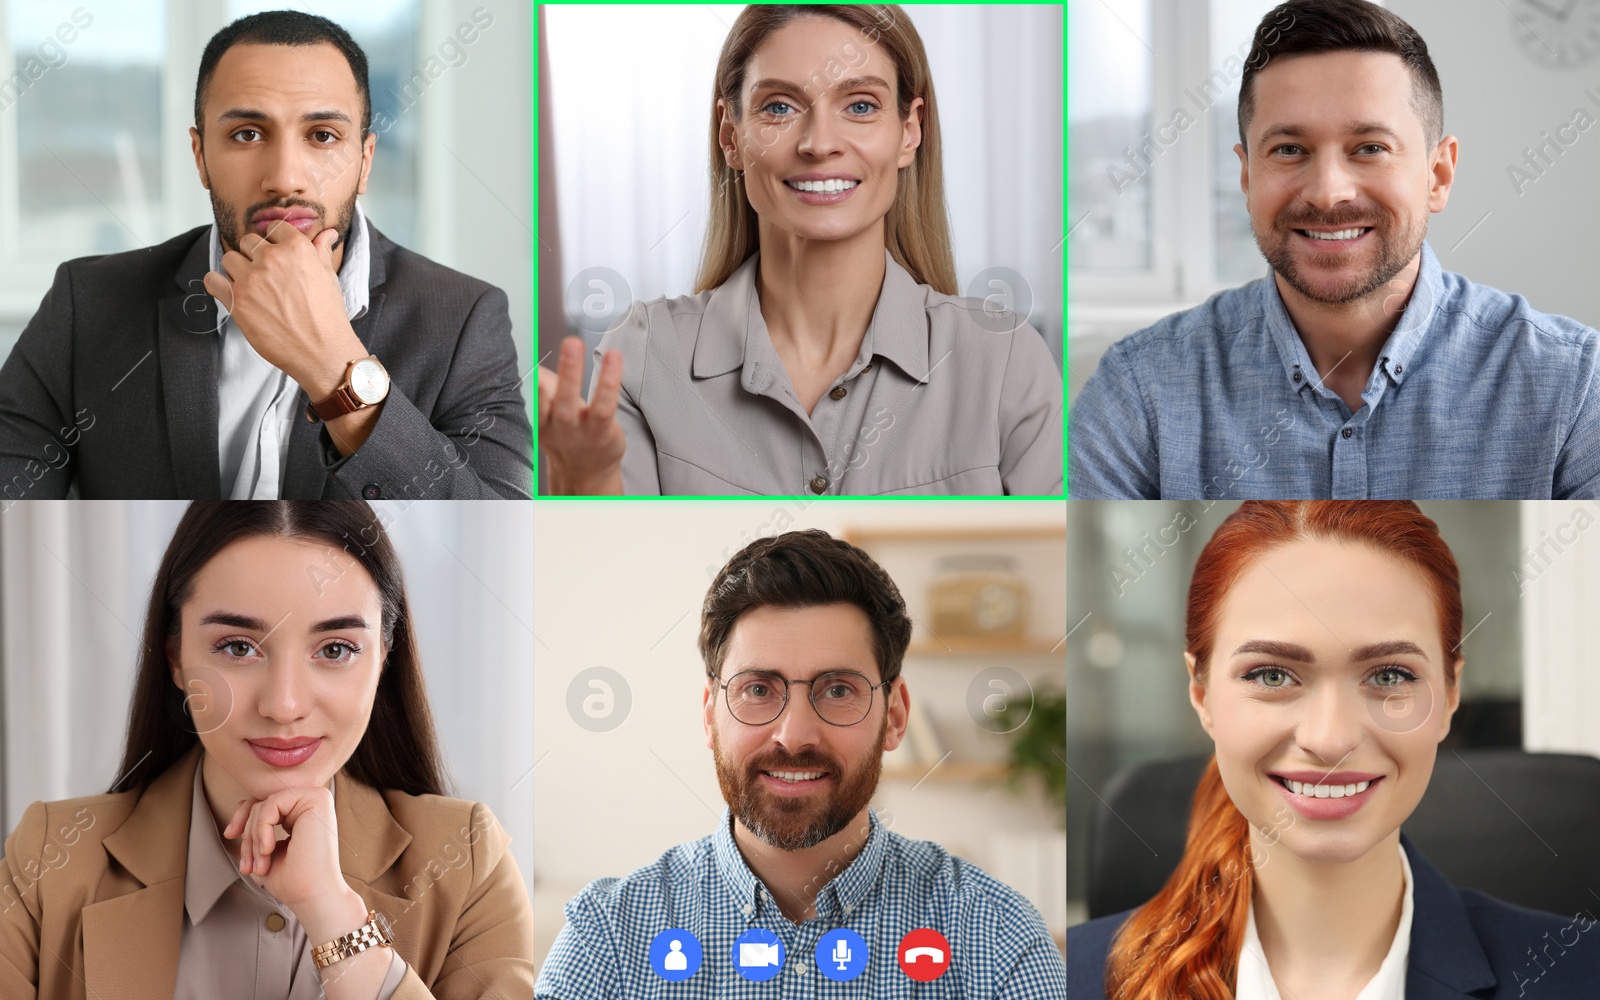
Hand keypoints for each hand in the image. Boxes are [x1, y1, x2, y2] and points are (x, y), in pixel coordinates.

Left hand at [202, 222, 367, 401]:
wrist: (322, 351)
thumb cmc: (328, 316)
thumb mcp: (328, 278)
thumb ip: (321, 251)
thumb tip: (327, 234)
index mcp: (296, 248)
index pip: (274, 228)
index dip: (275, 241)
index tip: (277, 255)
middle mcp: (271, 258)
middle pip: (248, 241)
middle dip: (254, 255)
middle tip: (265, 276)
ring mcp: (251, 279)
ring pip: (229, 258)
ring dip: (237, 270)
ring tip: (251, 287)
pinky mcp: (236, 300)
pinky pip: (211, 280)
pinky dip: (217, 285)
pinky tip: (231, 293)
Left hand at [223, 785, 347, 913]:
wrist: (312, 896)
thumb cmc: (293, 880)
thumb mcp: (266, 848)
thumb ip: (258, 826)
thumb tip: (241, 804)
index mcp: (303, 812)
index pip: (264, 803)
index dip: (242, 819)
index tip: (230, 836)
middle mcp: (312, 802)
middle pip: (261, 804)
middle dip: (247, 835)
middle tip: (249, 865)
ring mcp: (316, 798)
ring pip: (264, 805)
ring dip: (254, 838)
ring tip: (261, 864)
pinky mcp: (316, 800)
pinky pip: (271, 804)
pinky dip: (261, 829)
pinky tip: (268, 850)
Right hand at [537, 335, 625, 493]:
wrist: (586, 474)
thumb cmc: (569, 437)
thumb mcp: (549, 415)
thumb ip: (543, 389)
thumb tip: (535, 366)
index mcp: (539, 419)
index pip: (531, 397)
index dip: (529, 378)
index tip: (531, 356)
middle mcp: (556, 426)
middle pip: (549, 398)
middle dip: (557, 370)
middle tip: (566, 343)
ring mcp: (579, 431)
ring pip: (572, 402)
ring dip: (572, 372)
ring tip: (575, 344)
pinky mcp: (601, 431)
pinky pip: (604, 406)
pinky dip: (608, 381)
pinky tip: (614, 359)